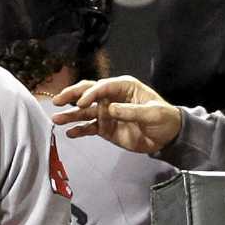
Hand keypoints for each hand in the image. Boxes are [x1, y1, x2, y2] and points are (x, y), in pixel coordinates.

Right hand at [51, 75, 183, 153]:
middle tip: (57, 101)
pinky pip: (88, 128)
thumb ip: (131, 111)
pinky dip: (79, 130)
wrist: (167, 138)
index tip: (81, 103)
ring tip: (57, 120)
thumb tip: (110, 109)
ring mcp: (106, 113)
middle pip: (87, 93)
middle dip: (71, 96)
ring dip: (70, 115)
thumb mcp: (153, 113)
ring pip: (84, 112)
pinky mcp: (104, 127)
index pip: (102, 86)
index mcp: (124, 87)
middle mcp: (111, 97)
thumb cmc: (164, 119)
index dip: (90, 94)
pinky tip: (70, 133)